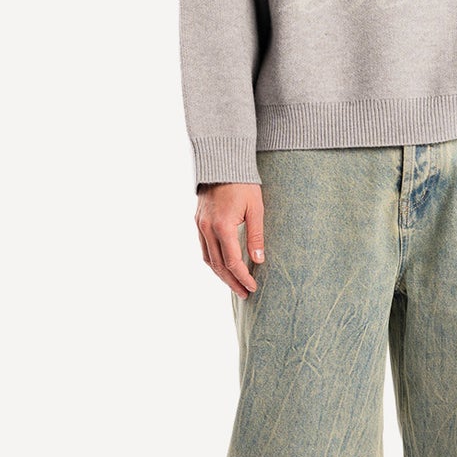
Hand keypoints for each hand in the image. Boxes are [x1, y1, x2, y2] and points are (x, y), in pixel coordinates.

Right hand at [195, 182, 263, 297]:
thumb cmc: (243, 184)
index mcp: (223, 226)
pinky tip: (223, 267)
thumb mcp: (256, 209)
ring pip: (208, 259)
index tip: (253, 287)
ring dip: (221, 275)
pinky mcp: (197, 221)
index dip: (243, 277)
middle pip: (218, 265)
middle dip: (232, 282)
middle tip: (245, 293)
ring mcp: (200, 225)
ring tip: (235, 284)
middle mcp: (207, 228)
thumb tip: (259, 260)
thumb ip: (256, 236)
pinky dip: (213, 261)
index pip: (232, 261)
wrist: (222, 163)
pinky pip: (203, 248)